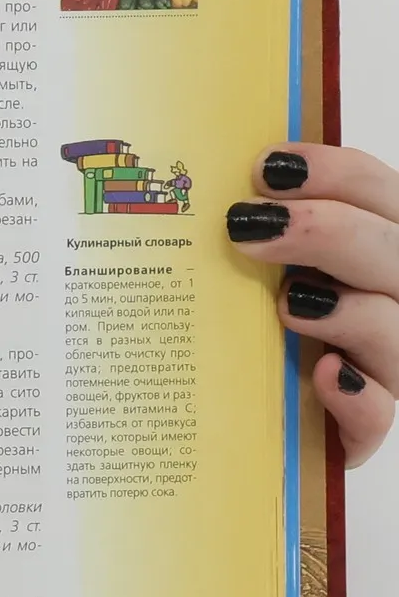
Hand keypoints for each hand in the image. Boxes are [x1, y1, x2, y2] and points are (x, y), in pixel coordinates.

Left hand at [228, 146, 398, 465]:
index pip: (379, 193)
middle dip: (328, 231)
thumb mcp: (248, 276)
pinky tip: (321, 376)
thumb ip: (256, 234)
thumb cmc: (248, 336)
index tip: (266, 167)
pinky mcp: (361, 428)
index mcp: (370, 252)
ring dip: (348, 310)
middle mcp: (390, 302)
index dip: (334, 173)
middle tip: (248, 226)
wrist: (238, 429)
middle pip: (394, 251)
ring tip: (287, 303)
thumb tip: (216, 198)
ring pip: (398, 329)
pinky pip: (377, 415)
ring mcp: (384, 367)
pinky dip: (356, 395)